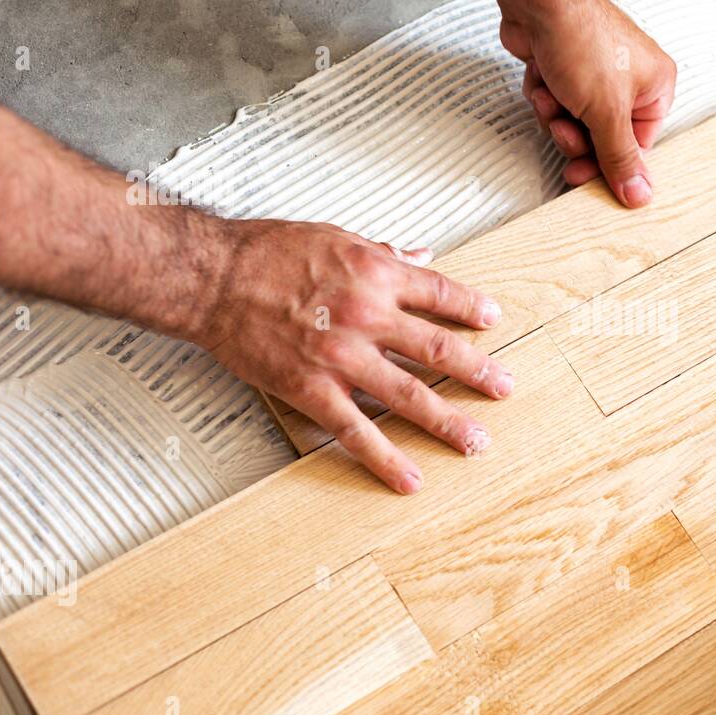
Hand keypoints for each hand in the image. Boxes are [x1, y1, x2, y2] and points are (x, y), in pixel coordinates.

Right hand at [193, 219, 512, 493]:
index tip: (494, 320)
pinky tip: (411, 478)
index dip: (472, 308)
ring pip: (410, 395)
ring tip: (477, 441)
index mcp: (376, 274)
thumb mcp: (335, 236)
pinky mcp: (312, 390)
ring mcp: (343, 358)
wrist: (210, 277)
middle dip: (478, 371)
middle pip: (438, 349)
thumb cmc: (266, 252)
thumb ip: (382, 251)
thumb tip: (419, 254)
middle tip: (505, 388)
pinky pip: (357, 431)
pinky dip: (386, 458)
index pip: (441, 293)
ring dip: (449, 421)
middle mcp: (368, 316)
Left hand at [501, 0, 676, 207]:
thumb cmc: (581, 39)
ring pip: (574, 125)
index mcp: (656, 89)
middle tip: (564, 130)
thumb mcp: (607, 112)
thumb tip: (640, 196)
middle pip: (603, 139)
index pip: (637, 146)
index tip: (583, 177)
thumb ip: (621, 158)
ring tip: (553, 94)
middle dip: (576, 136)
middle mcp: (631, 81)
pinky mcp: (566, 70)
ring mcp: (597, 74)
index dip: (607, 165)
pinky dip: (544, 96)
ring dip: (556, 116)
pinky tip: (542, 77)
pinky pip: (556, 105)